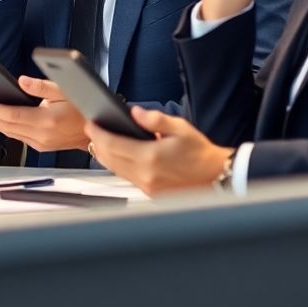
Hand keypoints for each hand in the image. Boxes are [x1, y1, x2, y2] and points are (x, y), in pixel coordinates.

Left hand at [0, 75, 87, 151]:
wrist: (98, 130)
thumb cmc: (83, 107)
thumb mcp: (66, 90)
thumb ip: (42, 86)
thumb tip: (21, 81)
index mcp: (47, 121)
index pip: (11, 115)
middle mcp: (41, 136)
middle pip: (5, 126)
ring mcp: (40, 144)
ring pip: (8, 133)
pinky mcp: (40, 146)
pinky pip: (16, 136)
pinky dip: (2, 127)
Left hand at [83, 106, 229, 195]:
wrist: (217, 176)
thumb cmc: (201, 153)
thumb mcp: (180, 128)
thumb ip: (154, 120)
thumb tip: (134, 112)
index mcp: (151, 157)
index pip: (113, 145)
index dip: (98, 134)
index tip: (91, 125)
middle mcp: (146, 175)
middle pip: (110, 159)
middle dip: (97, 144)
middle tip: (92, 131)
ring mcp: (147, 186)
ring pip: (116, 170)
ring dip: (105, 156)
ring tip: (100, 143)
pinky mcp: (151, 193)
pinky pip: (127, 178)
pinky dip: (118, 167)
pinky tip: (117, 157)